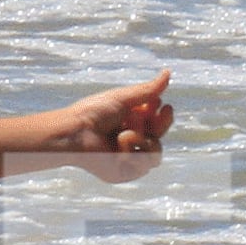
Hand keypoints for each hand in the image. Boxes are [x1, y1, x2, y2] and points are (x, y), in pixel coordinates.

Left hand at [16, 71, 177, 183]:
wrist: (76, 132)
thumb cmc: (95, 112)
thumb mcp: (124, 98)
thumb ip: (149, 90)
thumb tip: (169, 71)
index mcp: (131, 123)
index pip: (158, 121)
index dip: (164, 115)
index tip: (162, 106)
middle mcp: (132, 141)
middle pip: (160, 137)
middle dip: (160, 125)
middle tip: (156, 115)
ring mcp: (129, 158)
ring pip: (155, 154)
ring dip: (141, 140)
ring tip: (123, 135)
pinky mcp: (124, 173)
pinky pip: (143, 166)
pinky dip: (131, 153)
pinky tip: (117, 149)